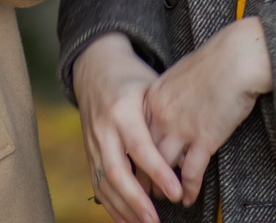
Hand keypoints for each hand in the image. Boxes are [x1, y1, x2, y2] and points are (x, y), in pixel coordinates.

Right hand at [71, 34, 183, 222]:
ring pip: (104, 182)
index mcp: (122, 111)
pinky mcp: (88, 152)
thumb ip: (164, 119)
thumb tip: (187, 153)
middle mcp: (103, 129)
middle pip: (116, 171)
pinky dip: (110, 205)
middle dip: (136, 200)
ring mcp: (92, 142)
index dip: (158, 172)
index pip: (140, 148)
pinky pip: (96, 183)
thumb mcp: (151, 88)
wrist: (95, 67)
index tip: (176, 192)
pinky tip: (126, 220)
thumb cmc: (131, 78)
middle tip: (156, 220)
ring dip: (123, 208)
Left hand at [141, 16, 272, 206]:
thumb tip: (168, 115)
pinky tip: (187, 198)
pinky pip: (190, 173)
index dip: (133, 154)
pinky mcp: (204, 139)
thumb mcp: (178, 77)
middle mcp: (160, 115)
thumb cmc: (214, 63)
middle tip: (142, 190)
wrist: (236, 59)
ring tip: (164, 199)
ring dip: (162, 187)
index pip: (134, 133)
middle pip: (142, 154)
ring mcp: (180, 128)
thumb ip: (167, 98)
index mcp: (151, 97)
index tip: (132, 166)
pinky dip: (188, 189)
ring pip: (162, 168)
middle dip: (141, 176)